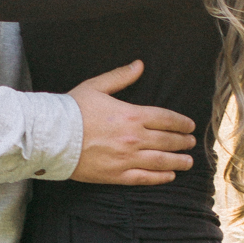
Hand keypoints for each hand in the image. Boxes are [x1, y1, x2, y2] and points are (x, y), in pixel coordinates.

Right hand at [69, 61, 195, 184]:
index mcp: (131, 115)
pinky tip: (169, 176)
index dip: (181, 123)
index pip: (166, 119)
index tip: (190, 126)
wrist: (52, 136)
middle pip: (167, 141)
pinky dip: (159, 177)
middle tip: (191, 142)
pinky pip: (144, 178)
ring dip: (178, 161)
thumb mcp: (96, 86)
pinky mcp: (116, 175)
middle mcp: (133, 138)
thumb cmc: (72, 109)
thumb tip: (140, 64)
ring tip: (188, 162)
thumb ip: (121, 76)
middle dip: (183, 142)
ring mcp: (126, 158)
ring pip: (161, 161)